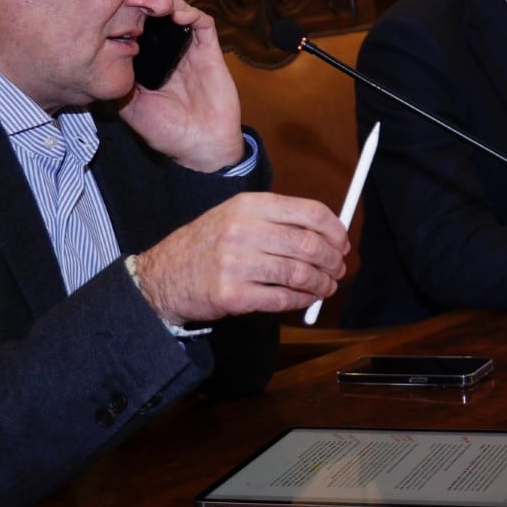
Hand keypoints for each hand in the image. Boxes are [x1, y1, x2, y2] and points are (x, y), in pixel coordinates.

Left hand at [119, 0, 246, 172]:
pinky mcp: (210, 51)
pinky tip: (177, 13)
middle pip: (157, 13)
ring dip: (166, 1)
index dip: (126, 11)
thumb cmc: (165, 131)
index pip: (135, 26)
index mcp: (147, 61)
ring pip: (179, 12)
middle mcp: (167, 51)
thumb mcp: (128, 106)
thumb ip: (116, 81)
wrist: (199, 147)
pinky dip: (191, 12)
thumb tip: (96, 56)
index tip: (111, 2)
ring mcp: (189, 49)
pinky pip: (203, 24)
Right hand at [132, 192, 349, 323]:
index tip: (343, 243)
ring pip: (299, 274)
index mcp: (250, 205)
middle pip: (309, 245)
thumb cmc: (208, 245)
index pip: (309, 212)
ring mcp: (236, 263)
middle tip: (339, 270)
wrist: (163, 276)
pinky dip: (301, 301)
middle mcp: (243, 230)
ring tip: (326, 287)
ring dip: (321, 284)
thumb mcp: (236, 216)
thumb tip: (328, 234)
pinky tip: (305, 299)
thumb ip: (279, 221)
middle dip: (333, 261)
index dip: (334, 230)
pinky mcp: (232, 294)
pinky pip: (282, 298)